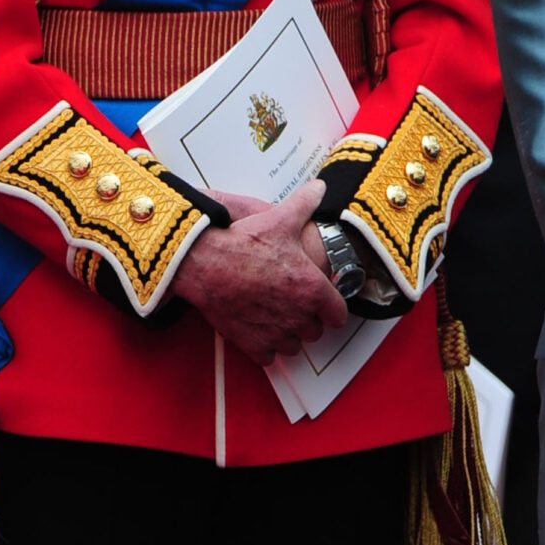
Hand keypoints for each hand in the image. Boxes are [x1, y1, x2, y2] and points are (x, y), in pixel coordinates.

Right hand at [172, 181, 346, 364]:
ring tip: (277, 318)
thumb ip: (305, 204)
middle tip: (294, 305)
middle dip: (308, 320)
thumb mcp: (280, 219)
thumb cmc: (243, 243)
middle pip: (316, 332)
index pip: (338, 315)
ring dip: (288, 335)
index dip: (331, 309)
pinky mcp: (253, 344)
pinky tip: (258, 330)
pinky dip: (265, 347)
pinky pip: (269, 357)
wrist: (205, 262)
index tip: (324, 304)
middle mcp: (298, 315)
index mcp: (313, 288)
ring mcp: (276, 332)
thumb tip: (320, 188)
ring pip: (294, 346)